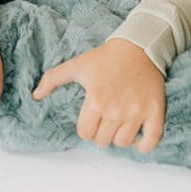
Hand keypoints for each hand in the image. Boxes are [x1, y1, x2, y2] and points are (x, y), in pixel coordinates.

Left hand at [32, 38, 165, 152]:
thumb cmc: (106, 57)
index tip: (91, 117)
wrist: (139, 46)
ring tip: (119, 124)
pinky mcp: (155, 111)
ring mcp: (137, 112)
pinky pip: (151, 140)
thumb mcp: (77, 65)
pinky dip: (144, 145)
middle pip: (103, 141)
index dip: (86, 127)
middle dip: (101, 132)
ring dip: (119, 137)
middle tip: (105, 119)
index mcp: (96, 100)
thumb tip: (35, 95)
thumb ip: (53, 79)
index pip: (85, 133)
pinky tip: (138, 139)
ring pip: (123, 143)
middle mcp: (116, 109)